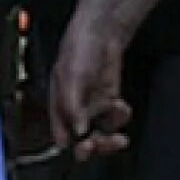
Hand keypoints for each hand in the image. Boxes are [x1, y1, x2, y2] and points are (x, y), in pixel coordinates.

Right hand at [50, 8, 133, 156]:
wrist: (103, 31)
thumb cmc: (79, 46)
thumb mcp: (72, 75)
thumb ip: (73, 104)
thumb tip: (78, 131)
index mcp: (58, 101)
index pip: (60, 131)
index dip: (70, 144)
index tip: (82, 148)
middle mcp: (74, 106)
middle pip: (81, 138)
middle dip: (93, 145)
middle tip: (102, 143)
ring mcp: (92, 104)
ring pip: (100, 131)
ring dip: (111, 129)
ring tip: (117, 113)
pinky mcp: (108, 101)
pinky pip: (114, 119)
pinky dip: (120, 117)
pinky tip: (121, 106)